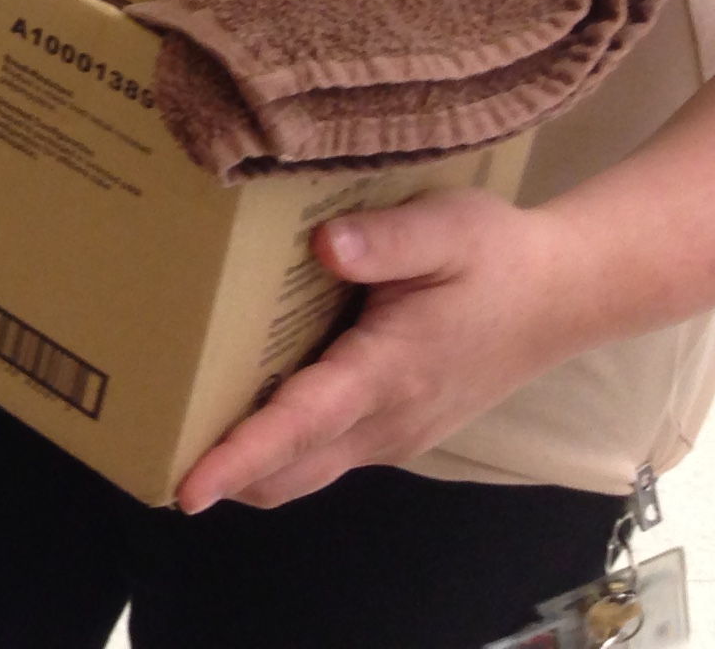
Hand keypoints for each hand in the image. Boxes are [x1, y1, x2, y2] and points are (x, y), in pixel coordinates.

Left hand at [176, 189, 591, 511]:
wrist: (563, 295)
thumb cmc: (498, 256)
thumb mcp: (448, 227)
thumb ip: (386, 239)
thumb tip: (323, 246)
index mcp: (388, 375)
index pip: (299, 425)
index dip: (239, 457)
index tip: (187, 488)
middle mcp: (385, 421)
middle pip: (289, 472)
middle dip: (223, 473)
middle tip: (150, 449)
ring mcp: (392, 433)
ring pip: (305, 469)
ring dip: (249, 464)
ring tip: (179, 426)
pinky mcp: (395, 427)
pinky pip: (325, 451)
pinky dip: (280, 446)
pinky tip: (244, 399)